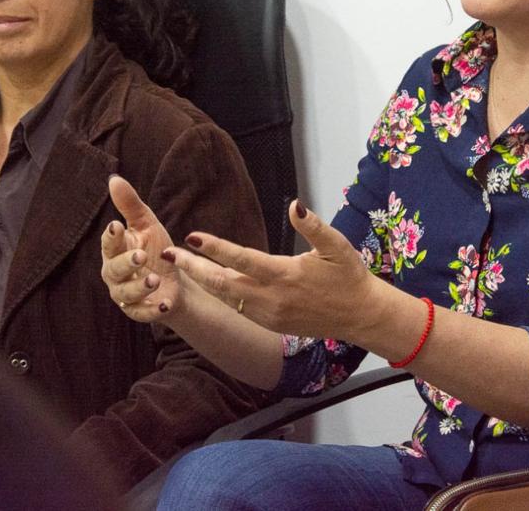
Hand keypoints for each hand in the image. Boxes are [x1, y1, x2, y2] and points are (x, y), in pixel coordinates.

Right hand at [99, 175, 183, 321]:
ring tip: (154, 279)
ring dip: (139, 287)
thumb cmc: (156, 249)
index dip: (111, 236)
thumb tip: (113, 179)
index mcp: (116, 250)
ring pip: (125, 293)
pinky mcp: (139, 311)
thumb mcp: (147, 225)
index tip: (117, 226)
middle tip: (140, 255)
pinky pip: (141, 313)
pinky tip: (164, 304)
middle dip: (125, 263)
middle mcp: (115, 273)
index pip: (109, 242)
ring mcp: (125, 294)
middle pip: (113, 269)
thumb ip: (130, 205)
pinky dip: (151, 310)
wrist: (175, 280)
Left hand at [166, 200, 375, 340]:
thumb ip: (314, 226)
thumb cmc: (349, 276)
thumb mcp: (337, 246)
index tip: (192, 236)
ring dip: (201, 282)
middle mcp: (271, 298)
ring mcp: (269, 314)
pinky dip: (218, 295)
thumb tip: (295, 205)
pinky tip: (207, 283)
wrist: (360, 315)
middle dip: (192, 268)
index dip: (214, 248)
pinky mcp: (270, 323)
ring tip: (180, 265)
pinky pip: (237, 308)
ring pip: (225, 298)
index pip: (241, 259)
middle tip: (167, 254)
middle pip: (221, 283)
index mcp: (284, 275)